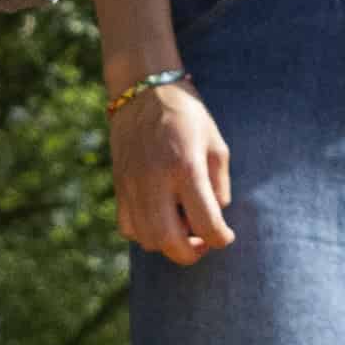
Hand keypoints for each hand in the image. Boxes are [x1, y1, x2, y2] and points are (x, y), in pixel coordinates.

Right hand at [113, 75, 237, 263]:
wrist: (143, 91)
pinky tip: (160, 219)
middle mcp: (155, 179)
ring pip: (147, 239)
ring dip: (168, 245)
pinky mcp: (119, 186)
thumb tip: (215, 217)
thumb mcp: (216, 144)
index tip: (226, 235)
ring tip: (182, 230)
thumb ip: (219, 185)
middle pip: (170, 241)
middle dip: (192, 253)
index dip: (221, 239)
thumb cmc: (187, 116)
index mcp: (186, 167)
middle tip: (203, 244)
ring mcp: (133, 185)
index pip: (206, 224)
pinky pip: (128, 227)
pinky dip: (145, 234)